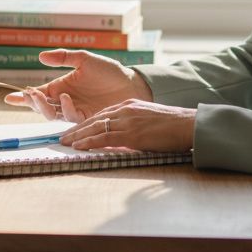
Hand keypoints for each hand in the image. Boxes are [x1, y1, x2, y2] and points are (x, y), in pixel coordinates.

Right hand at [4, 49, 153, 121]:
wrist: (132, 83)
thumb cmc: (109, 71)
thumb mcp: (84, 59)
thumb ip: (64, 57)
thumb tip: (40, 56)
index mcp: (61, 87)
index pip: (38, 93)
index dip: (23, 97)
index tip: (9, 97)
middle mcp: (65, 101)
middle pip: (41, 107)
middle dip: (31, 102)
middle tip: (29, 94)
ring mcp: (75, 111)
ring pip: (52, 115)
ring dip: (44, 107)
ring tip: (43, 95)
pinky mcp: (86, 118)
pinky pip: (70, 117)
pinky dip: (64, 108)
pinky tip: (66, 98)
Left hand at [59, 100, 195, 152]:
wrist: (189, 125)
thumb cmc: (174, 126)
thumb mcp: (149, 120)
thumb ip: (134, 126)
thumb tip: (123, 138)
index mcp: (129, 105)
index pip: (101, 114)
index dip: (85, 123)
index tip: (74, 130)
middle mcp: (125, 110)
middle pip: (94, 119)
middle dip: (76, 129)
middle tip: (62, 137)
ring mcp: (127, 121)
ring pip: (95, 127)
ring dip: (77, 136)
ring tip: (64, 143)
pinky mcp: (132, 133)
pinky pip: (105, 137)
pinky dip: (89, 142)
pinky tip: (79, 146)